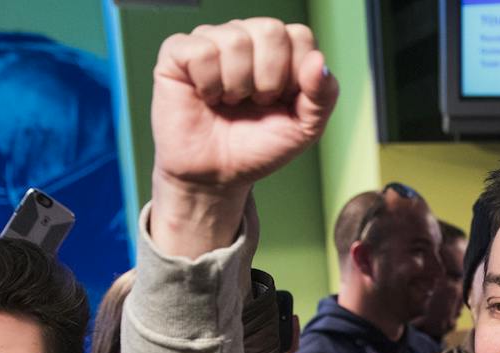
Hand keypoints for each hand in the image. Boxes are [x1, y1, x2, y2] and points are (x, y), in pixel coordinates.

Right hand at [149, 18, 337, 256]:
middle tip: (256, 102)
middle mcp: (246, 38)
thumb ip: (322, 96)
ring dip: (238, 85)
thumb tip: (319, 60)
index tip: (283, 101)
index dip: (295, 75)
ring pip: (235, 39)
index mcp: (280, 51)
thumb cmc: (257, 147)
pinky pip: (200, 50)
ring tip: (230, 102)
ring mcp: (211, 41)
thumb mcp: (304, 129)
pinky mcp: (177, 52)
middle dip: (269, 79)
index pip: (299, 36)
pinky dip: (208, 83)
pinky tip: (207, 96)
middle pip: (270, 30)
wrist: (218, 175)